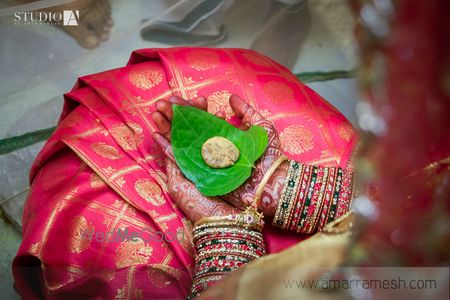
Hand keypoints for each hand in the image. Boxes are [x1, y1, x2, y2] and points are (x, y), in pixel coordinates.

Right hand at [152, 95, 287, 216]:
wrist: (271, 183)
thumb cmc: (270, 156)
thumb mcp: (261, 128)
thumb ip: (246, 112)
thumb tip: (230, 98)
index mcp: (224, 134)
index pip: (202, 117)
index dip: (189, 107)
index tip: (177, 98)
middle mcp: (212, 146)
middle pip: (188, 127)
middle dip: (174, 115)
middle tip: (161, 103)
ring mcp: (205, 159)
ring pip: (181, 140)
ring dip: (167, 126)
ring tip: (156, 112)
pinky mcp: (200, 172)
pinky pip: (179, 158)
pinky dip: (167, 146)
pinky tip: (156, 133)